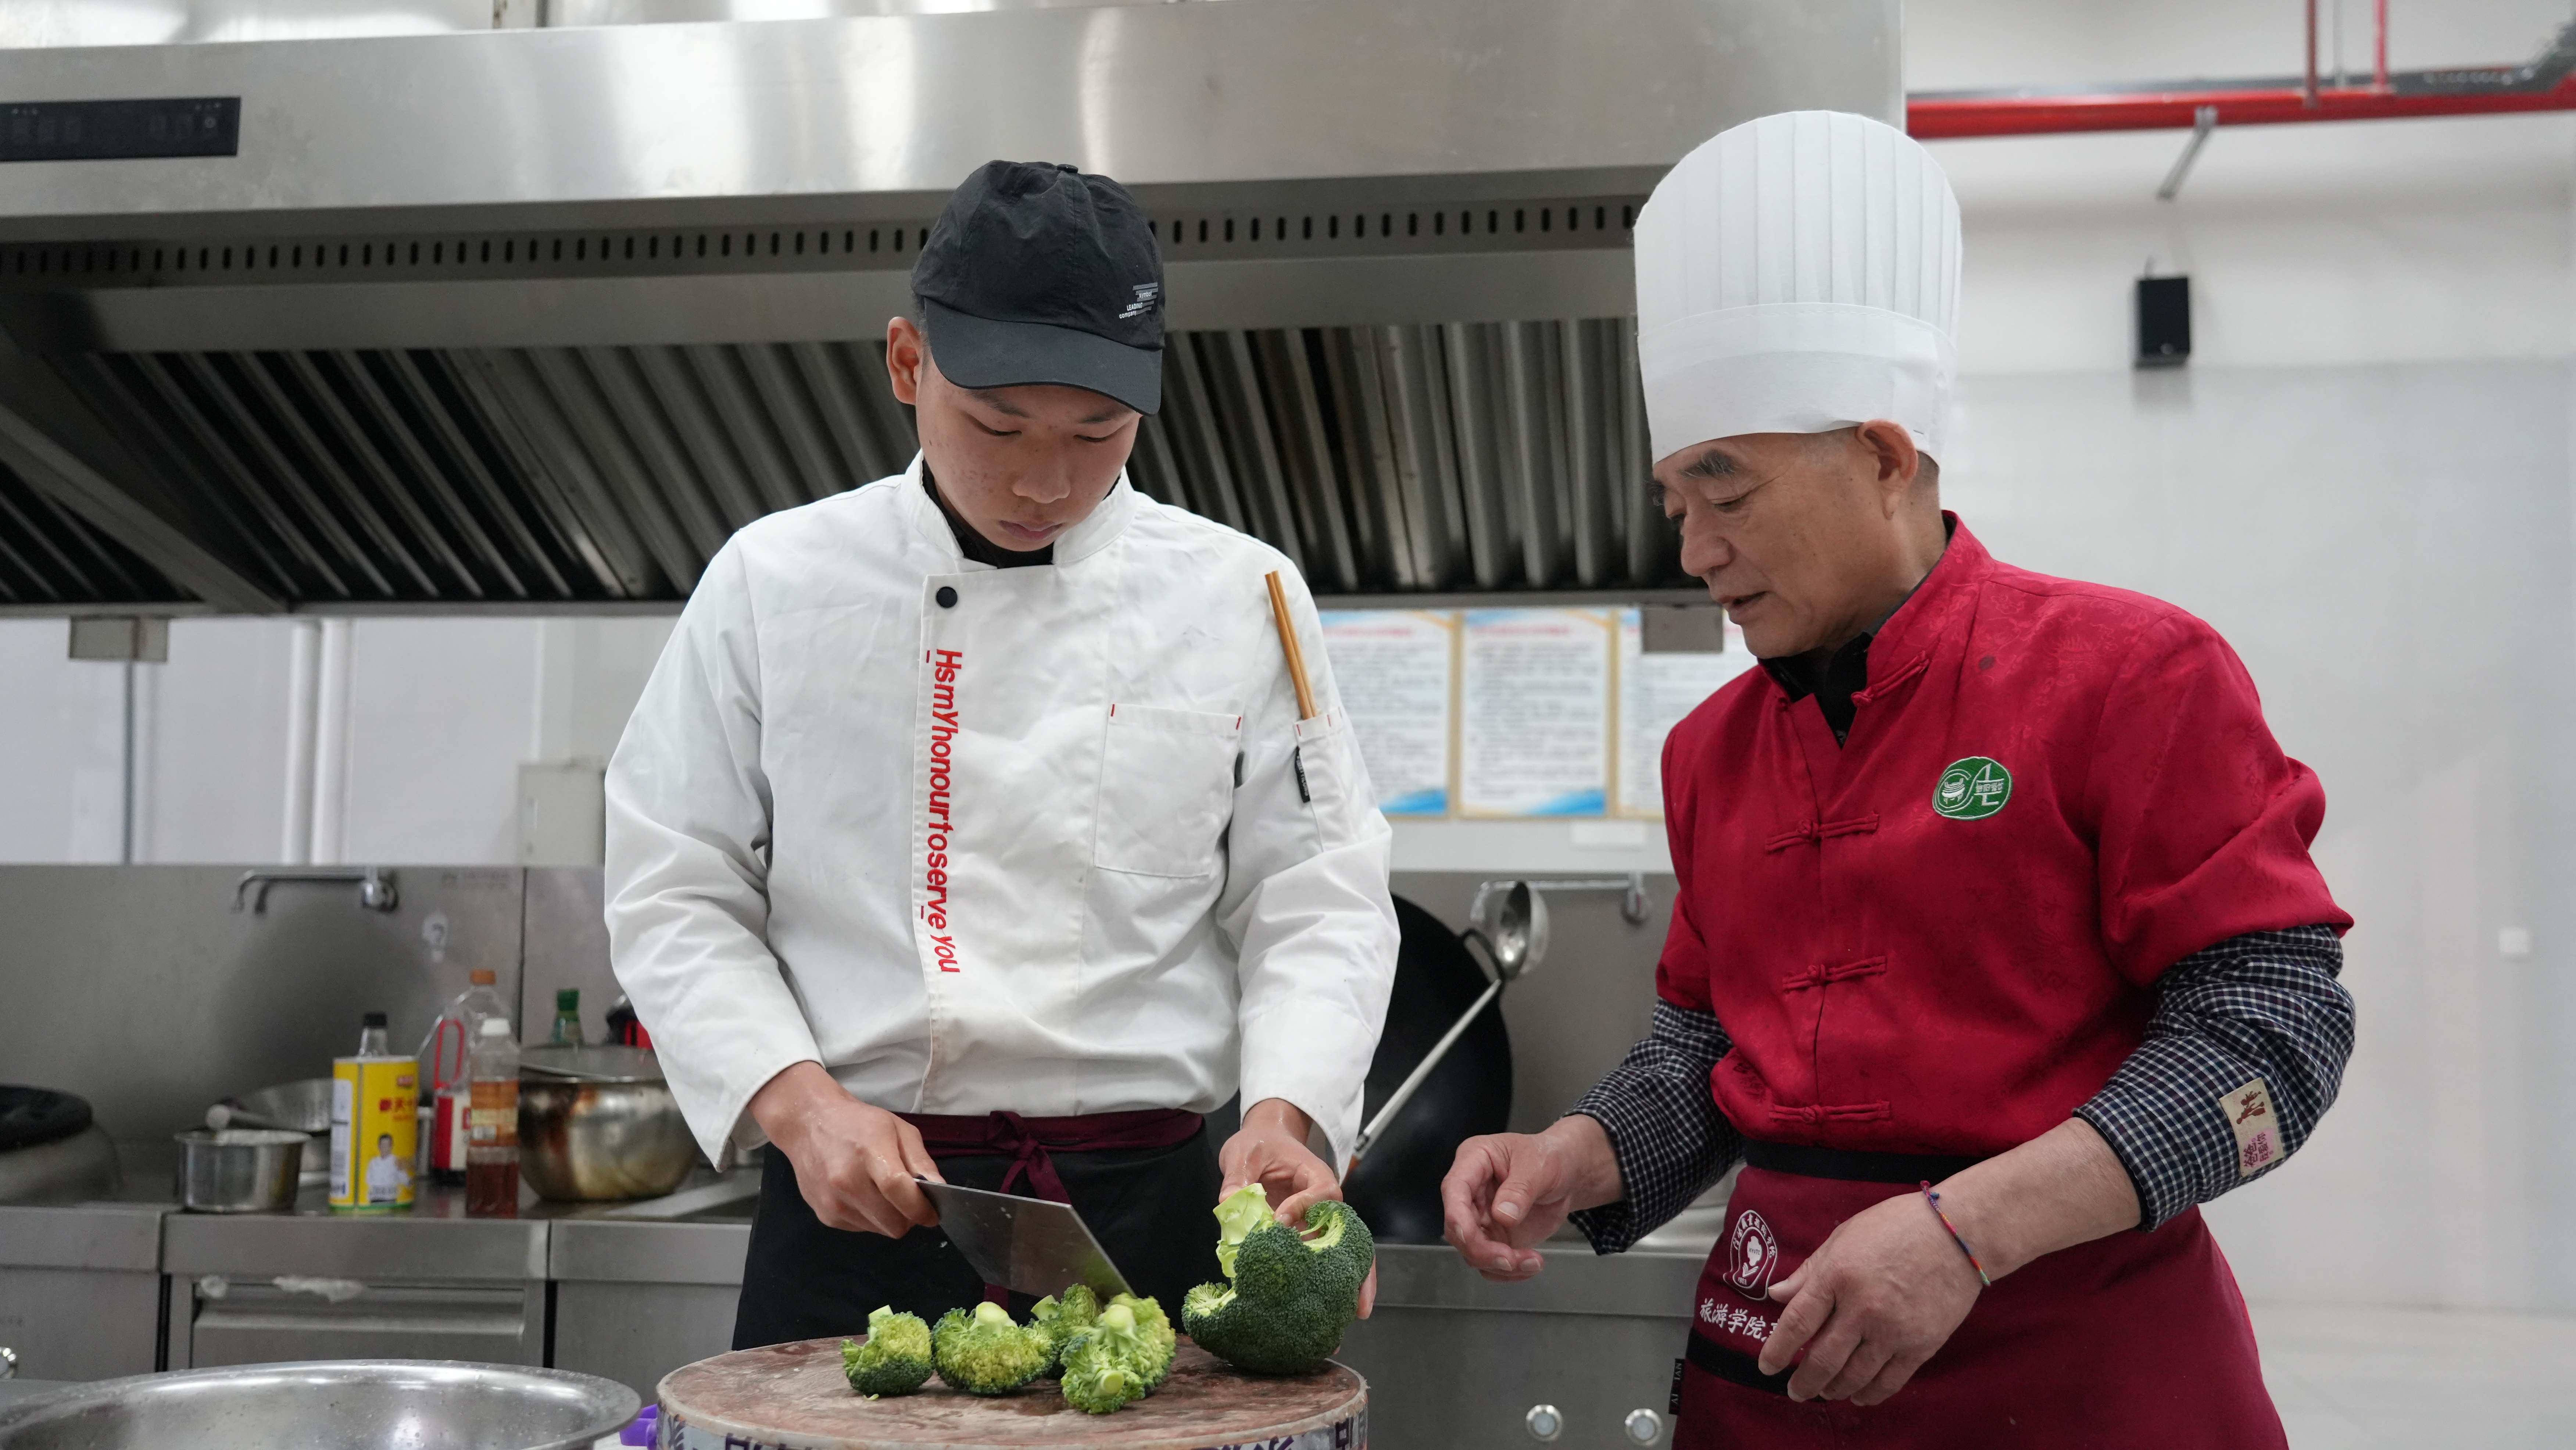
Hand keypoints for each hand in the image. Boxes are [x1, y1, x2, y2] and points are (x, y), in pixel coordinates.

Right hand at [747, 1061, 940, 1237]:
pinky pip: (861, 1228)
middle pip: (892, 1222)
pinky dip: (870, 1219)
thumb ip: (920, 1160)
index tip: (933, 1214)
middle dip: (908, 1217)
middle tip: (909, 1201)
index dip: (920, 1208)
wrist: (808, 1124)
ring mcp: (833, 1203)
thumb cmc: (858, 1123)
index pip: (898, 1191)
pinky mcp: (824, 1216)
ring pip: (879, 1230)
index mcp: (869, 1153)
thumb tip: (939, 1189)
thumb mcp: (897, 1128)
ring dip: (889, 1218)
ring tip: (883, 1193)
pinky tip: (863, 1195)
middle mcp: (847, 1182)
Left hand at [1219, 1098, 1376, 1317]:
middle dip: (1357, 1268)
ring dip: (1348, 1284)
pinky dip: (1323, 1282)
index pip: (1322, 1195)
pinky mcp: (1304, 1237)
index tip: (1280, 1221)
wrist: (1266, 1141)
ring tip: (1353, 1315)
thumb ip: (1236, 1177)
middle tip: (1358, 1303)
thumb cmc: (1259, 1143)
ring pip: (1341, 1255)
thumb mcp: (1243, 1152)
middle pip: (1350, 1236)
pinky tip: (1324, 1309)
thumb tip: (1228, 1206)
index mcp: (1316, 1176)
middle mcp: (1325, 1204)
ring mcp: (1316, 1224)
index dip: (1303, 1209)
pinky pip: (1318, 1260)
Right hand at [1440, 1116, 1622, 1282]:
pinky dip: (1509, 1272)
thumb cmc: (1549, 1157)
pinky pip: (1490, 1262)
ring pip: (1472, 1251)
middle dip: (1482, 1250)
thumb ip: (1521, 1189)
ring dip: (1500, 1265)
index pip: (1454, 1190)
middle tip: (1512, 1260)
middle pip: (1458, 1228)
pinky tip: (1532, 1264)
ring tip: (1534, 1262)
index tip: (1474, 1240)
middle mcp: (1470, 1192)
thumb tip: (1503, 1216)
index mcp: (1474, 1161)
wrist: (1567, 1174)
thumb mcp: (1539, 1165)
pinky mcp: (1494, 1237)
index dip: (1458, 1218)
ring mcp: (1481, 1217)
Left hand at [1756, 1118, 2144, 1405]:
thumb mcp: (1845, 1236)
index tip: (1766, 1367)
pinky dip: (1870, 1394)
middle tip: (1795, 1391)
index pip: (1797, 1323)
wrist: (1960, 1234)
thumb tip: (1776, 1295)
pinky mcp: (1922, 1345)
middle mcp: (1863, 1308)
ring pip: (1855, 1376)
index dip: (1776, 1349)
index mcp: (1838, 1275)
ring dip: (1833, 1390)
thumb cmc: (1897, 1226)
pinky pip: (1890, 1381)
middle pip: (1823, 1359)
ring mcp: (1894, 1331)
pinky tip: (1858, 1396)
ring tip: (1823, 1393)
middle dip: (1804, 1381)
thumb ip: (1810, 1271)